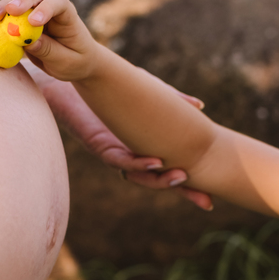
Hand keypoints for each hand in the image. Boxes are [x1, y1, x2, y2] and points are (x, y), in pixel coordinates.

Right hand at [0, 0, 101, 81]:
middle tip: (10, 10)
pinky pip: (8, 15)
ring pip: (18, 2)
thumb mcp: (66, 61)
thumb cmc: (76, 61)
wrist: (75, 61)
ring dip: (3, 6)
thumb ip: (49, 50)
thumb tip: (28, 42)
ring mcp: (35, 11)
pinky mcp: (21, 20)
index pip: (58, 3)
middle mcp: (50, 6)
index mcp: (67, 15)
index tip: (34, 22)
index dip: (46, 8)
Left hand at [21, 51, 214, 210]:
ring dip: (160, 179)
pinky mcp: (99, 145)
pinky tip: (155, 161)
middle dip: (181, 192)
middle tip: (204, 201)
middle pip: (159, 181)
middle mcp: (130, 154)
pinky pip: (119, 159)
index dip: (190, 187)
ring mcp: (115, 152)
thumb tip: (199, 107)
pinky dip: (137, 163)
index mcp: (144, 145)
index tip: (209, 200)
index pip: (171, 170)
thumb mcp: (146, 88)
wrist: (70, 78)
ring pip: (139, 175)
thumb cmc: (106, 83)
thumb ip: (171, 98)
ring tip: (181, 177)